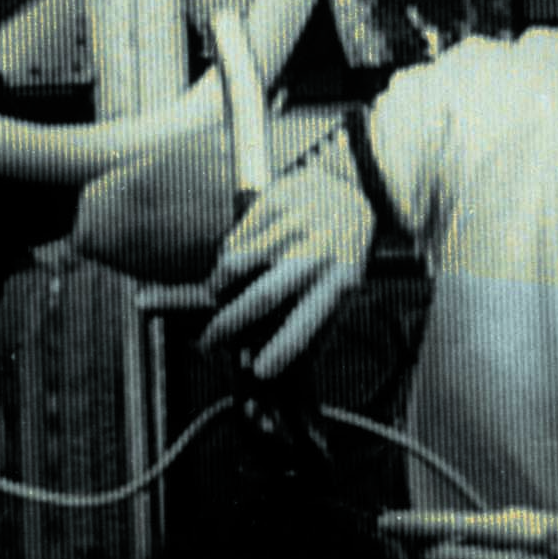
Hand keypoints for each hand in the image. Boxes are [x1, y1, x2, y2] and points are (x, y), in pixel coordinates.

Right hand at [201, 166, 374, 378]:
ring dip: (219, 289)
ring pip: (236, 265)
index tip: (259, 372)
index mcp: (342, 279)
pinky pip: (234, 241)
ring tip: (218, 297)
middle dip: (228, 325)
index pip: (309, 321)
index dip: (283, 349)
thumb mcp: (343, 285)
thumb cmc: (340, 252)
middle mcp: (317, 251)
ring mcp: (293, 224)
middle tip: (208, 342)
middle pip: (263, 295)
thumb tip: (277, 366)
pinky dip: (227, 260)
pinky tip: (237, 261)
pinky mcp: (272, 202)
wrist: (348, 186)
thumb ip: (317, 322)